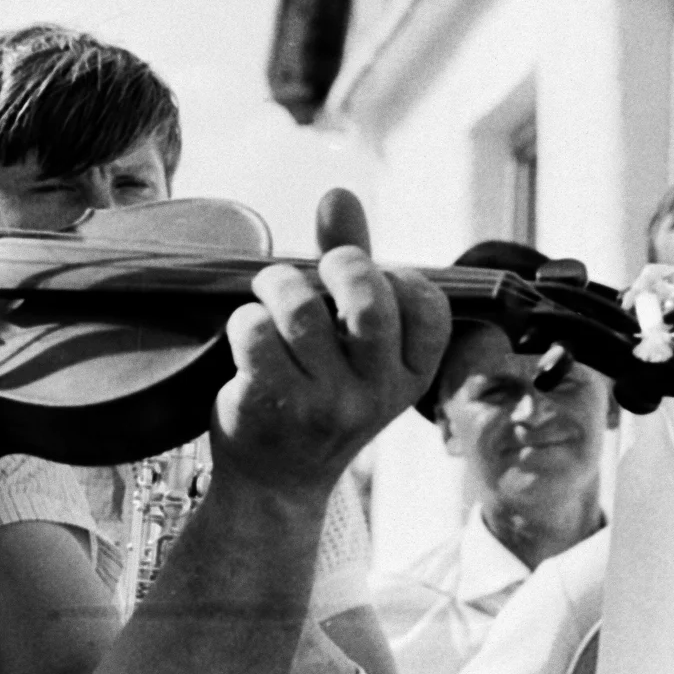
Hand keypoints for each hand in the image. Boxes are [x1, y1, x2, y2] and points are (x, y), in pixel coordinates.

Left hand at [211, 189, 449, 496]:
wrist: (276, 480)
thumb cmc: (318, 392)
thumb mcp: (351, 340)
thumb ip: (351, 265)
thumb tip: (339, 193)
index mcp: (410, 375)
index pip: (429, 307)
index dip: (397, 276)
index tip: (368, 280)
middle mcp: (375, 393)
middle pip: (368, 301)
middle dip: (339, 265)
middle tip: (316, 272)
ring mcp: (324, 403)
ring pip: (301, 311)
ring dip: (277, 284)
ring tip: (269, 291)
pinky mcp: (272, 406)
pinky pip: (256, 332)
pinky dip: (244, 318)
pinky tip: (247, 331)